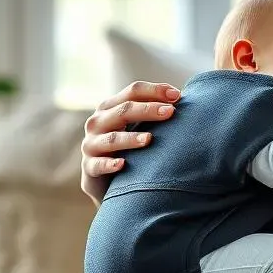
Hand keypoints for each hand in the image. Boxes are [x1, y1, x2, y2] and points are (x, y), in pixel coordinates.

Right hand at [80, 81, 180, 205]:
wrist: (107, 181)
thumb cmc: (129, 147)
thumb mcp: (139, 126)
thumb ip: (155, 112)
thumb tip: (184, 98)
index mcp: (111, 107)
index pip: (133, 91)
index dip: (155, 91)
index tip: (178, 96)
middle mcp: (98, 122)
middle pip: (123, 111)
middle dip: (148, 110)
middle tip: (170, 113)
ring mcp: (91, 145)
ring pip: (111, 139)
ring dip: (131, 138)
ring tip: (149, 139)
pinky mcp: (89, 168)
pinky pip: (98, 165)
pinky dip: (109, 164)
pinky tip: (122, 164)